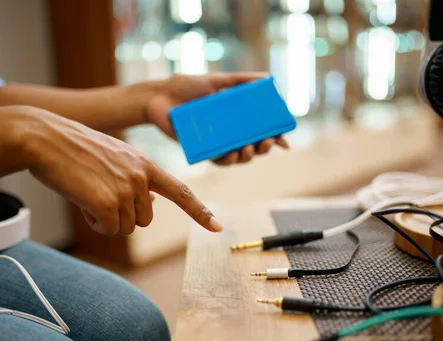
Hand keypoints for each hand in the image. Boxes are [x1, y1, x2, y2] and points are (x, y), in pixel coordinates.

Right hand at [18, 106, 221, 234]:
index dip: (200, 212)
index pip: (181, 192)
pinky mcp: (108, 202)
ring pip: (126, 227)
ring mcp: (127, 189)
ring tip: (89, 193)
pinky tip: (83, 202)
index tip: (217, 226)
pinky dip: (95, 223)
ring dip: (108, 219)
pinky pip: (109, 229)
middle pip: (145, 219)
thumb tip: (153, 203)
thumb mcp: (116, 158)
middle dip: (123, 215)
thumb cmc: (77, 150)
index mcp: (146, 164)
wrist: (46, 138)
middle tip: (99, 194)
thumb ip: (139, 179)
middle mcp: (142, 176)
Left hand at [146, 73, 289, 165]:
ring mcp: (216, 142)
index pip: (261, 129)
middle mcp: (229, 132)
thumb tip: (266, 78)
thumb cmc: (185, 87)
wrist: (158, 97)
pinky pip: (218, 160)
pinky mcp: (201, 150)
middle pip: (254, 145)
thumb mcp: (215, 81)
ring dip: (249, 156)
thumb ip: (240, 80)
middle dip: (265, 147)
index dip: (275, 136)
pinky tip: (232, 155)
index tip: (284, 140)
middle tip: (268, 143)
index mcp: (236, 117)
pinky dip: (227, 160)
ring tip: (249, 148)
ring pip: (239, 157)